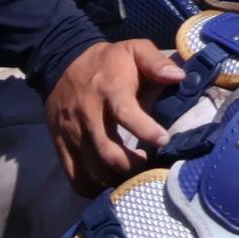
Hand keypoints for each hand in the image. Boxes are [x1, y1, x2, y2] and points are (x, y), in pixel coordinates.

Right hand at [44, 39, 185, 195]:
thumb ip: (156, 62)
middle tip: (149, 162)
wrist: (61, 61)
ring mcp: (72, 132)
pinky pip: (74, 176)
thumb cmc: (108, 61)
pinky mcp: (60, 144)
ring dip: (117, 178)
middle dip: (133, 165)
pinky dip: (93, 187)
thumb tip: (178, 77)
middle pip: (109, 151)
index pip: (126, 114)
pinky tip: (109, 184)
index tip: (163, 140)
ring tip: (133, 173)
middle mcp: (88, 113)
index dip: (146, 131)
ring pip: (93, 168)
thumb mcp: (133, 49)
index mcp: (109, 89)